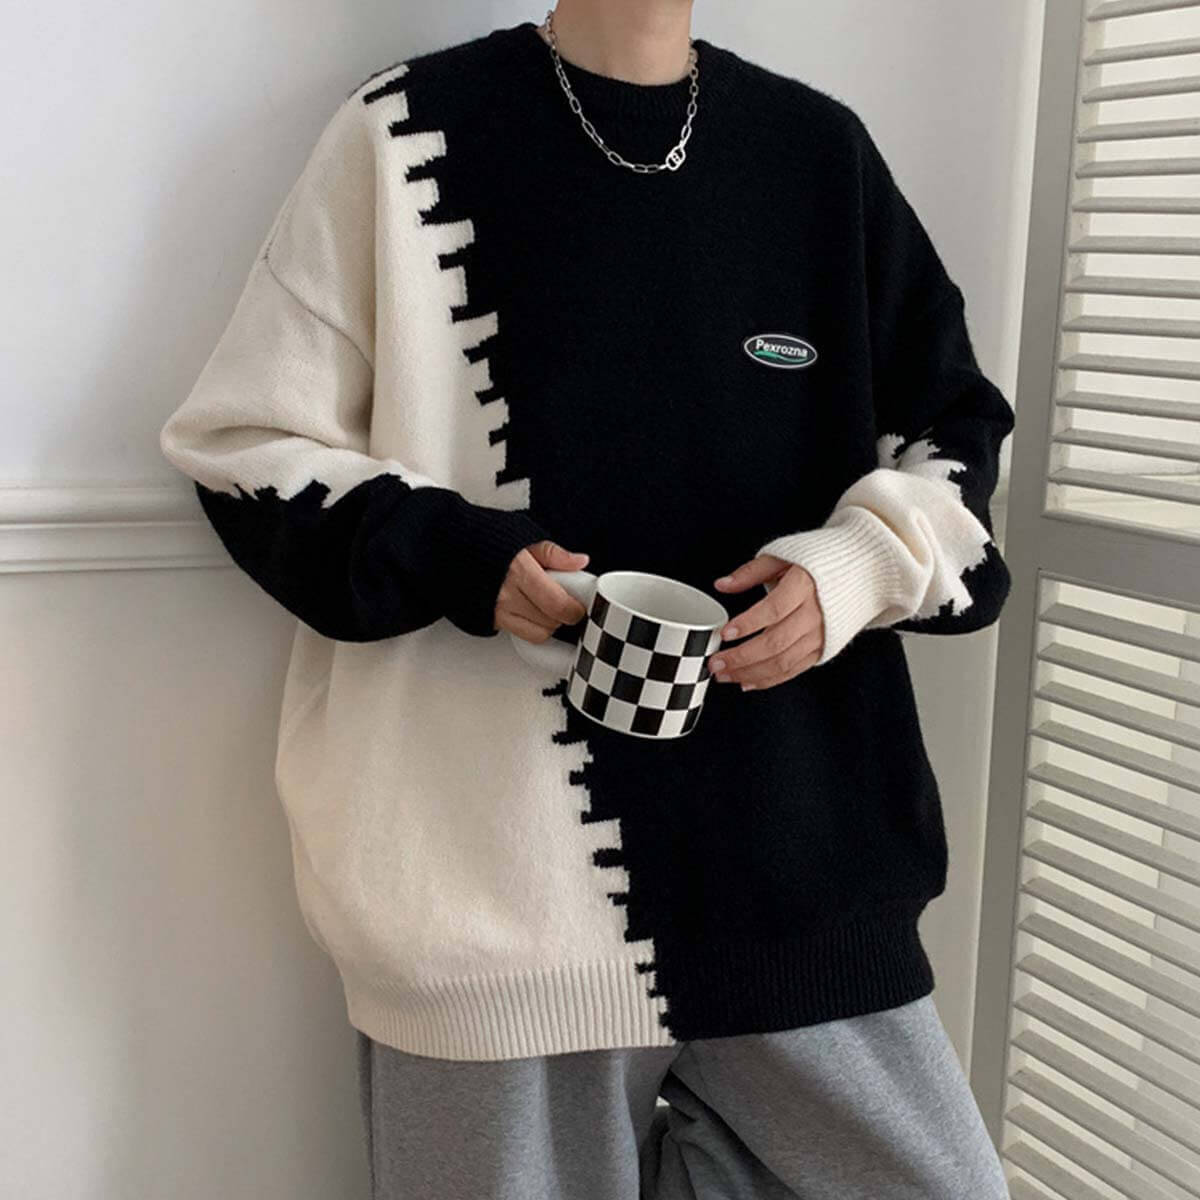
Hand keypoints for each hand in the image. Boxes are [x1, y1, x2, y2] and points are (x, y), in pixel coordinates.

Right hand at [495, 540, 591, 640]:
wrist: (453, 551)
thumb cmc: (487, 543)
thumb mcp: (525, 539)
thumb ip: (555, 554)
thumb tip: (579, 561)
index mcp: (520, 572)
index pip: (558, 605)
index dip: (574, 610)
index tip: (578, 605)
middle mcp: (507, 596)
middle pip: (550, 622)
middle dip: (563, 616)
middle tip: (564, 602)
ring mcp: (497, 612)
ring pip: (537, 634)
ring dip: (547, 624)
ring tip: (545, 606)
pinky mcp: (490, 621)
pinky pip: (520, 634)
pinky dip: (530, 627)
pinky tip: (529, 610)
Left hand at [709, 555, 825, 689]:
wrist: (863, 571)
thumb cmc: (819, 560)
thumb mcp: (783, 555)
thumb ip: (750, 572)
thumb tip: (722, 584)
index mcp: (805, 586)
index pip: (774, 609)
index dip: (748, 623)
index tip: (725, 633)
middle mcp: (815, 613)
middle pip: (776, 642)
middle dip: (742, 657)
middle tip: (715, 662)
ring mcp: (821, 634)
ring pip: (783, 661)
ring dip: (750, 673)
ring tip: (724, 674)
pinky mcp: (824, 648)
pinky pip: (795, 670)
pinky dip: (770, 679)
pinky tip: (747, 682)